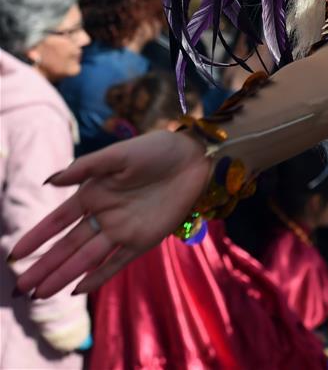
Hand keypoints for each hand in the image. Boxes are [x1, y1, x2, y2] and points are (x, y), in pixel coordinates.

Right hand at [10, 130, 209, 297]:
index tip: (15, 254)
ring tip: (39, 294)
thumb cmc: (156, 149)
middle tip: (21, 287)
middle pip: (68, 246)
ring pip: (86, 258)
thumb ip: (85, 167)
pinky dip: (97, 276)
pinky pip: (116, 262)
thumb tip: (49, 181)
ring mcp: (122, 229)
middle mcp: (104, 214)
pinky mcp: (144, 239)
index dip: (38, 237)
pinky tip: (77, 290)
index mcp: (94, 192)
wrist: (194, 157)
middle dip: (45, 266)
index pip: (59, 220)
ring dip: (64, 275)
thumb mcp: (118, 154)